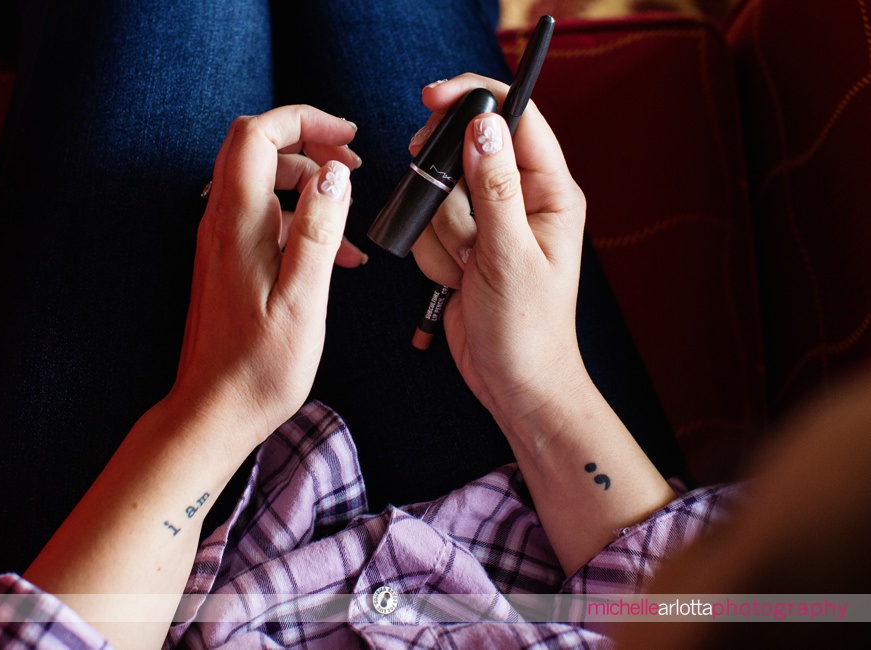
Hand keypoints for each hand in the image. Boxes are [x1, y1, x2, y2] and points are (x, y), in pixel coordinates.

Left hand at [168, 105, 359, 445]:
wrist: (214, 411)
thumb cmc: (258, 367)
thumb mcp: (303, 299)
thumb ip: (320, 230)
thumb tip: (335, 175)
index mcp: (238, 223)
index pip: (258, 135)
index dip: (303, 121)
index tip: (346, 137)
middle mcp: (221, 223)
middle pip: (257, 149)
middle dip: (309, 145)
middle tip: (353, 166)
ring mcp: (221, 242)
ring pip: (263, 184)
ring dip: (310, 186)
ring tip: (351, 215)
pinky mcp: (228, 263)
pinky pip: (265, 221)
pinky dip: (300, 222)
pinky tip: (334, 255)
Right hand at [409, 75, 588, 432]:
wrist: (514, 382)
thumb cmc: (529, 328)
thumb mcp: (510, 255)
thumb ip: (495, 187)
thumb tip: (485, 124)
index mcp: (550, 192)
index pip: (516, 118)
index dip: (474, 98)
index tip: (432, 98)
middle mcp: (520, 200)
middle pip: (465, 153)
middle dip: (448, 191)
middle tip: (457, 226)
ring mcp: (488, 224)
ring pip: (439, 194)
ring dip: (444, 237)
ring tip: (470, 272)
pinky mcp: (463, 246)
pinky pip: (428, 228)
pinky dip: (434, 258)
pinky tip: (457, 285)